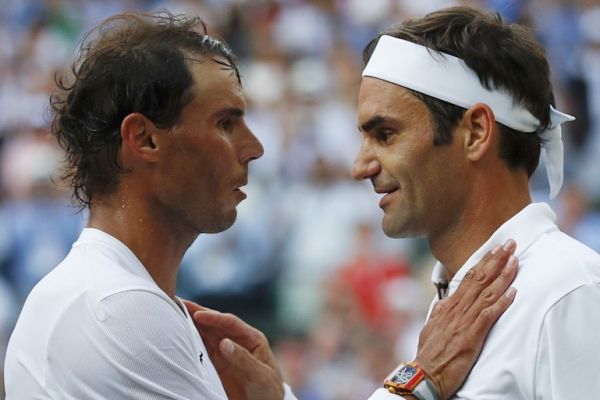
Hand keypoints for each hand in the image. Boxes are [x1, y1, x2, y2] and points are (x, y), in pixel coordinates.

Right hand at [184, 301, 283, 399]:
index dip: (214, 317)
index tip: (198, 315)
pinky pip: (201, 350)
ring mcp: (225, 352)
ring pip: (206, 334)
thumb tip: (224, 343)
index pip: (230, 323)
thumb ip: (244, 359)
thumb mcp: (261, 375)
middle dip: (198, 313)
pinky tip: (178, 335)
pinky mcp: (216, 364)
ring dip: (191, 325)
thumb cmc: (269, 390)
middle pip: (215, 324)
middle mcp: (237, 341)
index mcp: (252, 338)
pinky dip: (190, 342)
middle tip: (179, 303)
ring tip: (174, 314)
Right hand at [414, 239, 517, 399]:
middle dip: (496, 260)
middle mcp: (456, 308)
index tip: (495, 249)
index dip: (484, 262)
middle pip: (479, 279)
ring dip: (502, 275)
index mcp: (447, 305)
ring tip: (515, 260)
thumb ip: (440, 312)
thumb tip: (445, 302)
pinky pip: (489, 315)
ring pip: (486, 292)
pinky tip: (513, 293)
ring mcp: (463, 321)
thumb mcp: (431, 327)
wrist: (423, 373)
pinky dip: (502, 302)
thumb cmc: (428, 354)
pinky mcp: (471, 335)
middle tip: (510, 244)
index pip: (469, 278)